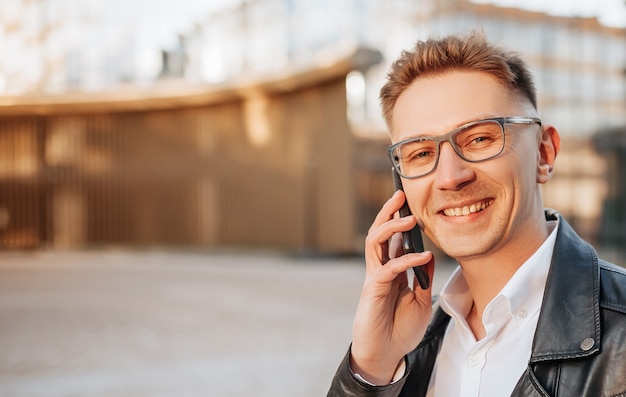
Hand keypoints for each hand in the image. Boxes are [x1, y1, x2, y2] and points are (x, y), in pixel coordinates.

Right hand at [350, 190, 433, 384]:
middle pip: (379, 233)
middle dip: (387, 212)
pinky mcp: (372, 290)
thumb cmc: (400, 328)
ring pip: (375, 242)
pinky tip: (422, 256)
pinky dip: (405, 260)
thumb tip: (429, 255)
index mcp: (390, 270)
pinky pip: (388, 268)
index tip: (411, 203)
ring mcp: (374, 278)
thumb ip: (422, 278)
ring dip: (390, 227)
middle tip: (399, 195)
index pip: (393, 239)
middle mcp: (380, 269)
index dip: (399, 219)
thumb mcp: (420, 301)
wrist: (386, 354)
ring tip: (407, 218)